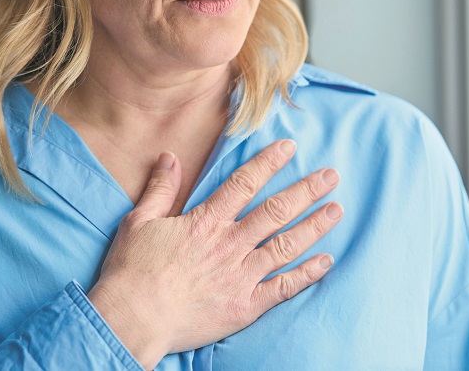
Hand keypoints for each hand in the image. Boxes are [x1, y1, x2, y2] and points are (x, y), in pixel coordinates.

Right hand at [87, 139, 341, 368]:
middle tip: (332, 176)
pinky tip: (326, 261)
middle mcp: (229, 244)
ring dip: (314, 226)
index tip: (290, 148)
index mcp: (205, 221)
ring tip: (337, 210)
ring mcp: (240, 275)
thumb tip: (170, 156)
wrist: (132, 320)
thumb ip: (160, 188)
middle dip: (307, 191)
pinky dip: (306, 274)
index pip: (244, 184)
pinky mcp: (244, 306)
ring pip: (286, 245)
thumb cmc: (131, 272)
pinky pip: (282, 287)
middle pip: (276, 211)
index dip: (269, 163)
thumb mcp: (139, 221)